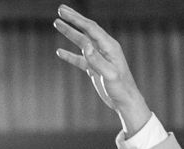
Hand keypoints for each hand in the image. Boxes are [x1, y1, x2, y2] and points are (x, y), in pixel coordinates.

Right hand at [54, 6, 152, 136]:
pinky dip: (70, 55)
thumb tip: (85, 46)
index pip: (90, 28)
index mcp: (110, 47)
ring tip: (57, 23)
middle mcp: (104, 49)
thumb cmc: (121, 89)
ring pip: (82, 42)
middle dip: (73, 19)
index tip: (63, 11)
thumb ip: (97, 60)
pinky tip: (60, 52)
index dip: (76, 19)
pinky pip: (80, 59)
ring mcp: (99, 59)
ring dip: (69, 33)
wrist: (126, 103)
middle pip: (86, 30)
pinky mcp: (95, 69)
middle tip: (60, 9)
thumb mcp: (110, 75)